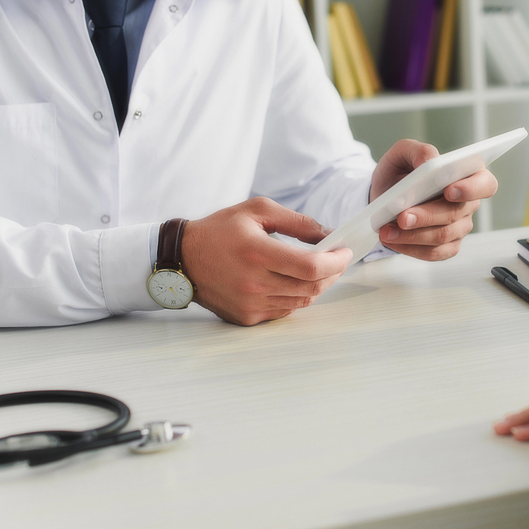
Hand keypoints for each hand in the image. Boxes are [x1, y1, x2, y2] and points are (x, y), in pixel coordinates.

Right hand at [180, 197, 352, 325]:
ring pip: (302, 302)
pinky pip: (285, 311)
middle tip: (338, 259)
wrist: (182, 259)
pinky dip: (296, 297)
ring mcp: (250, 304)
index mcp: (257, 252)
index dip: (336, 261)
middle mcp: (254, 282)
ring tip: (319, 269)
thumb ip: (296, 221)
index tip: (346, 252)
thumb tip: (328, 234)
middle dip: (333, 273)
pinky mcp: (246, 317)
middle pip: (312, 287)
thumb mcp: (257, 211)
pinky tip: (294, 282)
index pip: (310, 266)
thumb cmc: (220, 230)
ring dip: (317, 286)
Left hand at [370, 139, 497, 260]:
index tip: (450, 190)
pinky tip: (392, 239)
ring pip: (442, 236)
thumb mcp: (402, 154)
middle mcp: (468, 204)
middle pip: (456, 213)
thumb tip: (429, 161)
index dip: (471, 189)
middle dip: (427, 215)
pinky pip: (432, 252)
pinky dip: (409, 247)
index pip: (485, 183)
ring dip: (412, 234)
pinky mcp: (446, 247)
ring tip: (387, 230)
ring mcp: (459, 227)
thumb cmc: (400, 174)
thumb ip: (418, 151)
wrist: (385, 198)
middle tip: (403, 216)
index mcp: (466, 176)